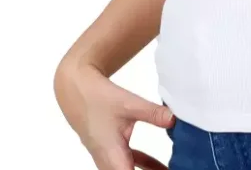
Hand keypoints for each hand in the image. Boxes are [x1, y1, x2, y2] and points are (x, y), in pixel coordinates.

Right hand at [54, 60, 174, 169]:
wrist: (75, 88)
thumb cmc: (97, 97)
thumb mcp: (129, 103)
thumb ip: (153, 113)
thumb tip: (175, 120)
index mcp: (111, 154)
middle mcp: (106, 161)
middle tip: (175, 168)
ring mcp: (106, 157)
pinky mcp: (108, 150)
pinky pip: (128, 164)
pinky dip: (144, 166)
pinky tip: (161, 167)